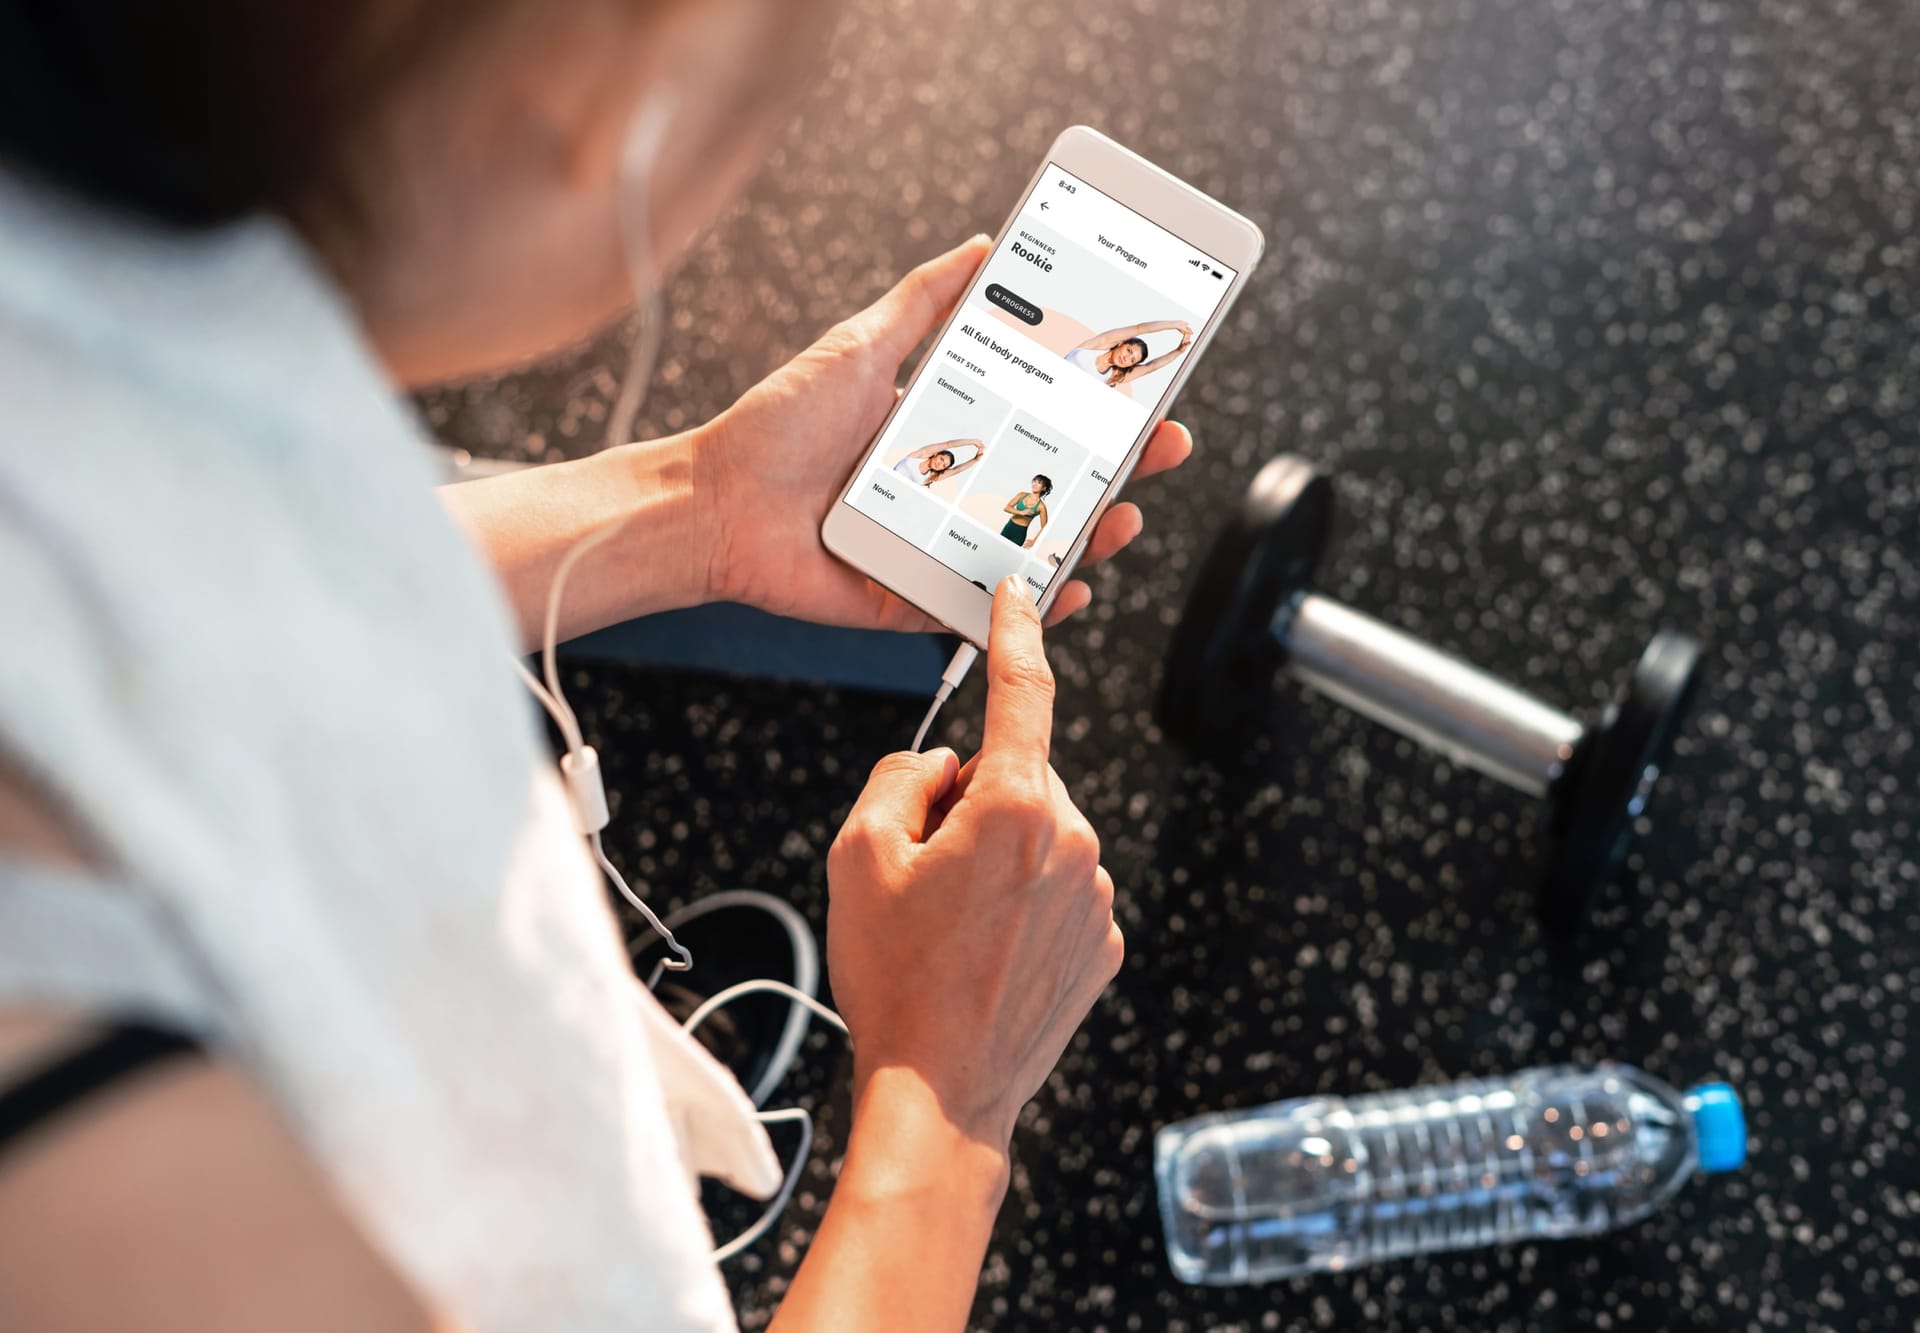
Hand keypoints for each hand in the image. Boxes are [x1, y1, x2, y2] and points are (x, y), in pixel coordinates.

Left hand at [701, 237, 1192, 629]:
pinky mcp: (918, 599)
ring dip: (1092, 534)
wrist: (715, 504)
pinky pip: (988, 606)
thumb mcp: (859, 348)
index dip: (1097, 409)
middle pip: (1056, 484)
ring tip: (1123, 514)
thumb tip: (981, 244)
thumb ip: (921, 302)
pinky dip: (1034, 602)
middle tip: (1165, 445)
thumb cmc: (778, 428)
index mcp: (948, 432)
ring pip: (1035, 547)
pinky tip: (1070, 585)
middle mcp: (954, 491)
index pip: (1043, 420)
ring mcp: (941, 547)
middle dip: (1121, 468)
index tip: (1146, 389)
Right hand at [824, 576, 1122, 1147]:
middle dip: (973, 800)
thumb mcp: (857, 854)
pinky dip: (1024, 901)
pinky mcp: (1104, 941)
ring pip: (1040, 834)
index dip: (1018, 633)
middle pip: (1018, 776)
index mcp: (1015, 807)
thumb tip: (941, 765)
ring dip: (999, 856)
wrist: (944, 1092)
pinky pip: (1059, 888)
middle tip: (922, 871)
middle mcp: (1073, 840)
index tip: (1019, 594)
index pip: (1024, 693)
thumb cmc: (895, 979)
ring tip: (951, 927)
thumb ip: (901, 778)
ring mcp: (1097, 895)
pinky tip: (985, 952)